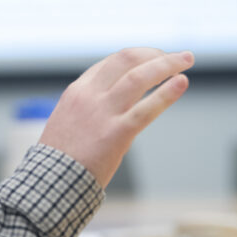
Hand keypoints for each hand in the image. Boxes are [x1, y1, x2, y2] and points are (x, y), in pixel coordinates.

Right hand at [39, 48, 192, 186]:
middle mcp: (90, 96)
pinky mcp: (116, 133)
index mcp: (78, 91)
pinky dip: (166, 93)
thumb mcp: (67, 120)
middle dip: (155, 54)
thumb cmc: (60, 158)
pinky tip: (181, 83)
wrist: (50, 182)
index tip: (154, 59)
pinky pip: (146, 108)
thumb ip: (89, 108)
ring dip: (167, 64)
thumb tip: (113, 105)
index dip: (138, 57)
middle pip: (127, 61)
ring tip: (186, 61)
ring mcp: (103, 113)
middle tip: (176, 57)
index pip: (112, 62)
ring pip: (139, 77)